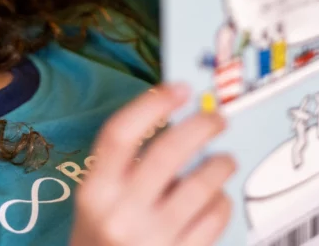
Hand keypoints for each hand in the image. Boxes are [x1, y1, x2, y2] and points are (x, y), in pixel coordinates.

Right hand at [72, 84, 235, 245]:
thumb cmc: (103, 242)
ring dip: (220, 164)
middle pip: (169, 150)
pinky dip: (221, 202)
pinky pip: (215, 217)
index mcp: (95, 193)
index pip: (120, 134)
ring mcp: (152, 239)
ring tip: (224, 161)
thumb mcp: (99, 204)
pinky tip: (217, 200)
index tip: (179, 89)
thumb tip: (179, 124)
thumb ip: (127, 169)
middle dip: (202, 126)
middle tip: (217, 118)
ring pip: (202, 183)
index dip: (152, 104)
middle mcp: (121, 214)